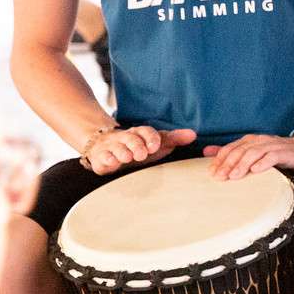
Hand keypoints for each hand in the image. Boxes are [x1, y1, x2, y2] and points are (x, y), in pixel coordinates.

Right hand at [81, 124, 196, 175]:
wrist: (105, 146)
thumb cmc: (136, 147)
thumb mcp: (154, 143)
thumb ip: (173, 139)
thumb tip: (193, 135)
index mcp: (139, 133)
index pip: (145, 131)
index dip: (151, 138)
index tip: (155, 146)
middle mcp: (124, 138)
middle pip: (130, 138)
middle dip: (136, 145)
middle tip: (142, 154)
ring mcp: (111, 147)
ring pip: (116, 147)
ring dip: (122, 151)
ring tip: (128, 157)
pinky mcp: (100, 157)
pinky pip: (102, 157)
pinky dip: (106, 159)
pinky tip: (111, 162)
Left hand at [204, 128, 293, 178]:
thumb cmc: (281, 153)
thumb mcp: (256, 152)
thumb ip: (234, 152)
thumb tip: (207, 152)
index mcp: (252, 141)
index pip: (231, 148)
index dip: (220, 160)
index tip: (211, 173)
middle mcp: (260, 141)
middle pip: (240, 151)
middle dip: (228, 164)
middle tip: (219, 177)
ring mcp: (273, 146)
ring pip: (253, 153)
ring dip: (242, 165)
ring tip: (234, 177)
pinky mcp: (286, 152)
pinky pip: (272, 157)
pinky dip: (263, 163)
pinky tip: (256, 171)